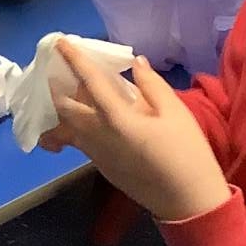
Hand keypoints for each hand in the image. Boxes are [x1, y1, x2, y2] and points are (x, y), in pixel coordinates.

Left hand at [42, 39, 228, 224]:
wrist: (188, 202)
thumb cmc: (186, 153)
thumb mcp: (175, 112)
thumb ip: (151, 84)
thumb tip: (135, 63)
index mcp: (116, 117)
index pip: (88, 82)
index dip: (73, 60)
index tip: (60, 43)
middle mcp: (97, 135)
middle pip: (64, 108)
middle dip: (57, 86)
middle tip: (63, 69)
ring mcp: (95, 154)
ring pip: (67, 126)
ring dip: (63, 107)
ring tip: (72, 91)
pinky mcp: (100, 166)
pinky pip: (78, 140)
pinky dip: (75, 124)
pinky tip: (90, 116)